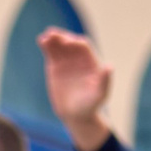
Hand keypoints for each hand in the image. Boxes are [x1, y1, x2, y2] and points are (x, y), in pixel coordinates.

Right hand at [37, 28, 113, 149]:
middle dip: (62, 37)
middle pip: (70, 42)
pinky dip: (46, 45)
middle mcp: (79, 59)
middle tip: (53, 35)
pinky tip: (41, 41)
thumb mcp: (99, 95)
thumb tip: (109, 66)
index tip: (67, 43)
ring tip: (45, 37)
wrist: (76, 115)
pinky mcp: (55, 65)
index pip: (83, 46)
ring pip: (59, 45)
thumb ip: (104, 80)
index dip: (75, 42)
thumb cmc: (90, 106)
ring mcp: (67, 61)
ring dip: (53, 38)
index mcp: (91, 62)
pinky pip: (51, 52)